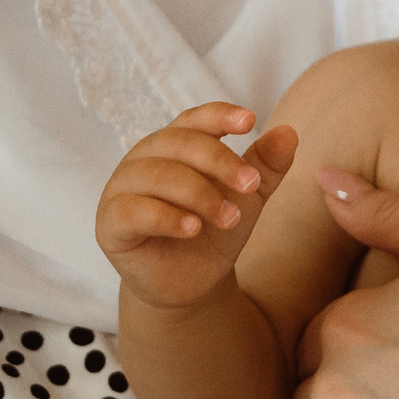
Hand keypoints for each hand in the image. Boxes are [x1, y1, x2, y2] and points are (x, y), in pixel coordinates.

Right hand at [95, 103, 296, 309]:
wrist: (195, 282)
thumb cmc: (216, 230)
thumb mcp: (248, 198)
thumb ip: (266, 166)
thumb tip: (289, 132)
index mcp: (175, 145)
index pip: (193, 120)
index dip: (219, 116)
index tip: (250, 121)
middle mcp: (144, 159)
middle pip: (178, 143)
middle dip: (219, 161)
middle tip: (251, 186)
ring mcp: (122, 189)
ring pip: (157, 175)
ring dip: (200, 194)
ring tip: (230, 218)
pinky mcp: (110, 224)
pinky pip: (133, 211)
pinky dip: (166, 217)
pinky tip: (193, 228)